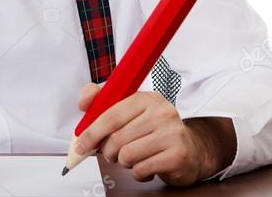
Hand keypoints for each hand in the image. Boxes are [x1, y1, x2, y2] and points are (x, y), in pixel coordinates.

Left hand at [72, 83, 234, 185]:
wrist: (190, 149)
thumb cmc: (153, 131)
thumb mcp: (129, 111)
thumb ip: (102, 102)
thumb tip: (83, 102)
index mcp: (146, 98)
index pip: (111, 115)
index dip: (92, 132)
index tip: (81, 145)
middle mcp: (161, 112)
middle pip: (117, 138)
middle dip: (108, 151)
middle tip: (113, 153)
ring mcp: (172, 133)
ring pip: (127, 156)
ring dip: (124, 162)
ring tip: (134, 158)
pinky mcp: (178, 155)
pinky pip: (141, 170)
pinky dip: (138, 173)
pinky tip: (147, 166)